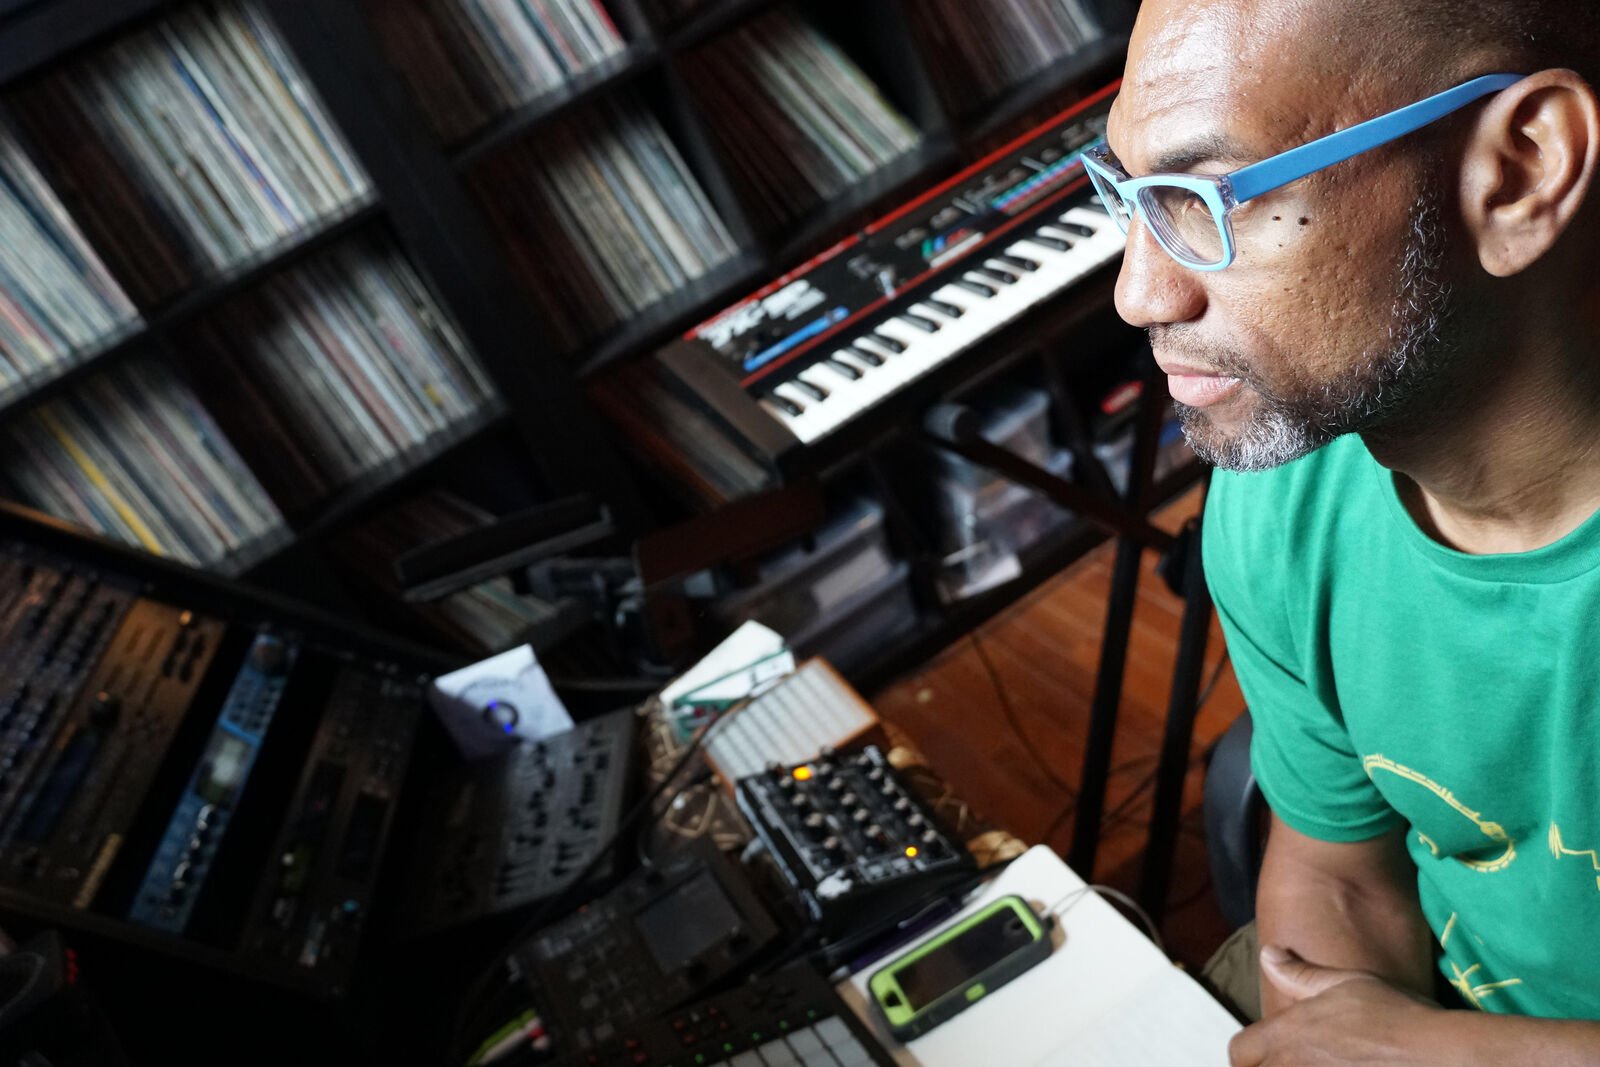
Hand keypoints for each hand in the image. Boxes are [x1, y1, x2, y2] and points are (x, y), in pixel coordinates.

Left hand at [1228, 945, 1443, 1065]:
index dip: (1246, 1055)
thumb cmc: (1394, 1015)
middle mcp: (1293, 1065)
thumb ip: (1299, 975)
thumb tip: (1268, 955)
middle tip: (1290, 1062)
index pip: (1239, 1051)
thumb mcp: (1345, 983)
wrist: (1439, 1057)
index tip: (1258, 1057)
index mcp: (1287, 1034)